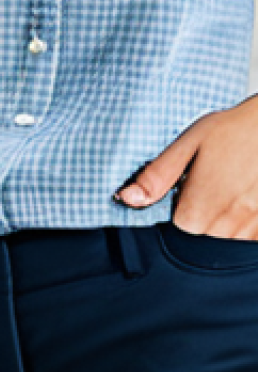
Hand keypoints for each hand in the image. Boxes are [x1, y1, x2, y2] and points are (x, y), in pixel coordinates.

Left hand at [114, 95, 257, 238]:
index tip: (185, 189)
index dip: (178, 209)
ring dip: (223, 224)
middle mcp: (230, 223)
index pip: (178, 230)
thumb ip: (157, 176)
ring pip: (230, 241)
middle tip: (207, 186)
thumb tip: (127, 198)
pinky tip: (242, 198)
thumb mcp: (187, 144)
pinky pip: (252, 237)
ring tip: (226, 190)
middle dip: (199, 218)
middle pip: (203, 238)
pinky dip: (244, 224)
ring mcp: (255, 224)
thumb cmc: (232, 130)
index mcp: (201, 209)